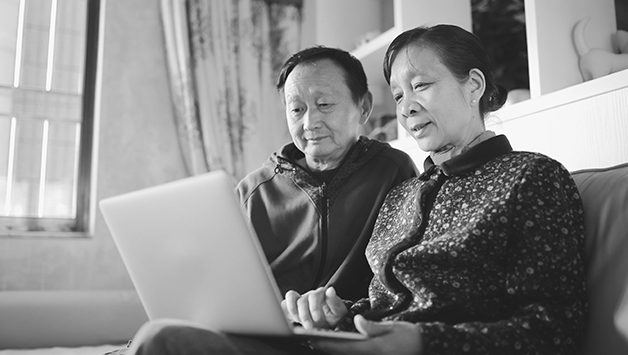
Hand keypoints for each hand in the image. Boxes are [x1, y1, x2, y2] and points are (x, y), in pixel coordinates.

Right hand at [281, 286, 347, 329]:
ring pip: (290, 299)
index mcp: (320, 294)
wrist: (331, 322)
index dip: (314, 307)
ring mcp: (300, 300)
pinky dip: (284, 311)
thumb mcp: (338, 309)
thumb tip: (331, 290)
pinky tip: (288, 320)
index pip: (314, 296)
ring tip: (297, 321)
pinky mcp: (294, 308)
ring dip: (292, 311)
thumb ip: (334, 300)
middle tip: (308, 327)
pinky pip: (285, 305)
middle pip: (302, 301)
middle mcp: (309, 295)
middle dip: (304, 315)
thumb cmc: (335, 315)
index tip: (316, 318)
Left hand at [309, 315, 423, 354]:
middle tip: (310, 340)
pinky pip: (354, 354)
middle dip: (327, 347)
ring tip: (317, 342)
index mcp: (373, 349)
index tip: (314, 339)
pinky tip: (335, 345)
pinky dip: (343, 349)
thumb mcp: (392, 328)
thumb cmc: (408, 336)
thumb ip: (373, 327)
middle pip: (343, 353)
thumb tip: (357, 320)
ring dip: (333, 349)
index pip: (346, 347)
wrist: (424, 347)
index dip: (329, 344)